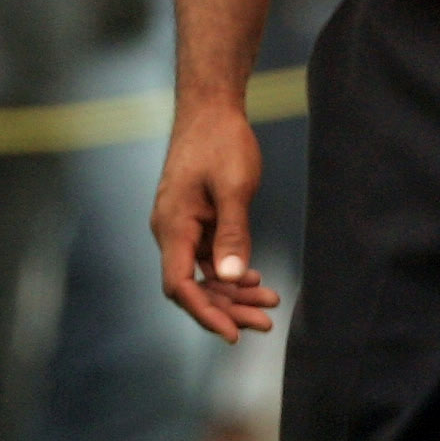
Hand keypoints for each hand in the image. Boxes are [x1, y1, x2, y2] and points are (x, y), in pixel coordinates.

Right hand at [154, 97, 281, 340]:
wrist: (211, 107)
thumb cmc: (221, 141)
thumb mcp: (233, 187)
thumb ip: (233, 233)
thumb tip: (232, 278)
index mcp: (172, 225)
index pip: (180, 285)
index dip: (205, 313)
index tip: (232, 334)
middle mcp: (170, 230)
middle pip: (194, 286)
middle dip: (228, 308)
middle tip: (265, 323)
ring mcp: (182, 226)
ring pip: (203, 274)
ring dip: (233, 293)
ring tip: (268, 304)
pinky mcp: (195, 221)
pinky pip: (209, 258)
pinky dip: (231, 272)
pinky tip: (254, 279)